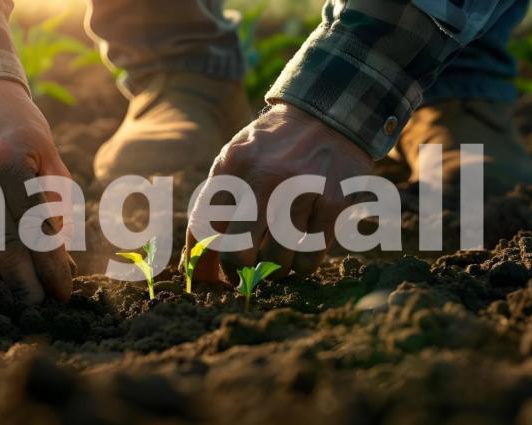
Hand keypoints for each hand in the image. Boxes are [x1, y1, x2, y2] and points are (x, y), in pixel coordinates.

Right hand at [0, 80, 73, 302]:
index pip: (34, 230)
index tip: (63, 293)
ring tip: (19, 279)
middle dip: (23, 284)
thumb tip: (56, 259)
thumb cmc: (22, 131)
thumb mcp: (49, 158)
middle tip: (39, 306)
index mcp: (8, 162)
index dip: (50, 267)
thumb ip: (53, 206)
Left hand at [185, 103, 372, 282]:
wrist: (328, 114)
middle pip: (238, 253)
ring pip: (276, 261)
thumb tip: (197, 265)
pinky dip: (302, 264)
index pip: (205, 227)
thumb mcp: (236, 159)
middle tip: (245, 276)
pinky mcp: (334, 202)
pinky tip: (301, 250)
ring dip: (274, 269)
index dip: (204, 261)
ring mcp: (302, 190)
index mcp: (233, 165)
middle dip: (238, 273)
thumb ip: (214, 203)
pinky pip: (309, 257)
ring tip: (277, 258)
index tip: (211, 276)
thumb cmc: (273, 149)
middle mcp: (265, 176)